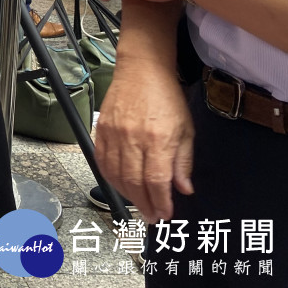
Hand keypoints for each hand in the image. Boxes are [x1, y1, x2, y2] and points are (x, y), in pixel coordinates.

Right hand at [96, 61, 194, 221]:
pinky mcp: (101, 129)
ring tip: (138, 204)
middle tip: (151, 217)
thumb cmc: (167, 97)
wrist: (142, 70)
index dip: (160, 202)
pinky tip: (120, 184)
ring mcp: (113, 134)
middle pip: (134, 182)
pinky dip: (110, 177)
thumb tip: (183, 189)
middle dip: (144, 204)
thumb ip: (183, 161)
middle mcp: (132, 138)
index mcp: (158, 138)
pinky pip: (101, 160)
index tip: (165, 215)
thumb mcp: (186, 129)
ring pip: (115, 174)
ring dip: (126, 194)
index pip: (156, 180)